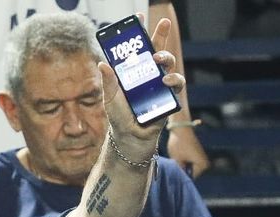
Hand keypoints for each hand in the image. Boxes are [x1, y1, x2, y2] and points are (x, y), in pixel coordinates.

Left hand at [99, 17, 183, 147]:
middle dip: (161, 34)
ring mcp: (160, 84)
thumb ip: (109, 81)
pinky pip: (176, 83)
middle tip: (162, 24)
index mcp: (133, 71)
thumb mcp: (110, 98)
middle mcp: (148, 74)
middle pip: (157, 49)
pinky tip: (165, 80)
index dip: (139, 33)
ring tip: (158, 59)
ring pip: (169, 63)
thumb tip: (103, 63)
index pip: (137, 48)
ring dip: (166, 56)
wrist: (130, 137)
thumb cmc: (119, 116)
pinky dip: (172, 79)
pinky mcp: (169, 96)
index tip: (139, 17)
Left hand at [167, 124, 209, 177]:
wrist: (182, 128)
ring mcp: (201, 158)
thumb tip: (177, 180)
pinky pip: (189, 163)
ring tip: (175, 161)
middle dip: (181, 172)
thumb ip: (178, 171)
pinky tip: (177, 158)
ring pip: (188, 168)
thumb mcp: (176, 160)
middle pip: (190, 174)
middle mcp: (204, 163)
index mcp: (202, 166)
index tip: (173, 175)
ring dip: (181, 167)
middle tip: (173, 168)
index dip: (180, 178)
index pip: (190, 179)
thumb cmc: (179, 144)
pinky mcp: (197, 154)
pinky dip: (182, 162)